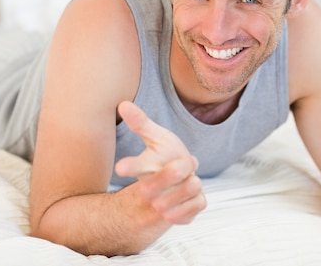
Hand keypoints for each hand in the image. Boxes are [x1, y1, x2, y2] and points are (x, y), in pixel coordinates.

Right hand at [114, 101, 206, 224]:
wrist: (174, 183)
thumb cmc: (163, 155)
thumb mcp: (155, 135)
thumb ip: (140, 121)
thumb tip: (123, 104)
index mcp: (145, 167)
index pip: (135, 165)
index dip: (130, 166)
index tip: (120, 167)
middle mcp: (150, 190)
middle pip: (173, 174)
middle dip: (184, 165)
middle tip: (185, 161)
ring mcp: (164, 206)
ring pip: (193, 186)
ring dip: (194, 181)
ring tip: (186, 180)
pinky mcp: (180, 217)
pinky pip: (200, 203)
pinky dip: (199, 198)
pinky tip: (189, 198)